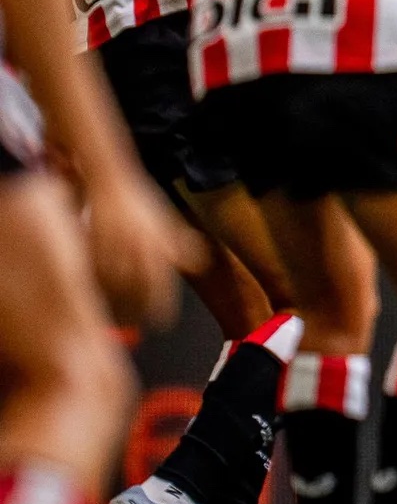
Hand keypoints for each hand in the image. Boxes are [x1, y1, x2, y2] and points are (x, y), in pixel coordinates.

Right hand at [85, 170, 201, 328]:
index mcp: (158, 246)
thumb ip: (179, 244)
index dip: (162, 307)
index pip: (162, 285)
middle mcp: (139, 248)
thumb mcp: (165, 221)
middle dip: (139, 311)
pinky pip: (96, 273)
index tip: (163, 323)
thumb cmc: (138, 201)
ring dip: (118, 304)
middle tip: (139, 324)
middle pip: (140, 291)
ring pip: (117, 286)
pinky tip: (101, 295)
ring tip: (120, 317)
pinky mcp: (93, 244)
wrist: (110, 179)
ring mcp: (115, 247)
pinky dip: (99, 287)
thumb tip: (197, 263)